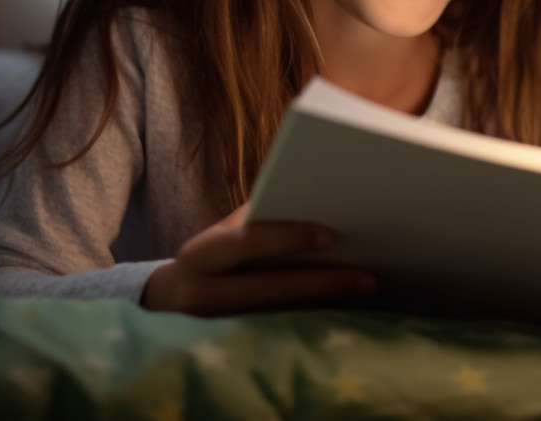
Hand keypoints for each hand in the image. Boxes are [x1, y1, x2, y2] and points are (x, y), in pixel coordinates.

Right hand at [142, 204, 376, 315]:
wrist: (173, 295)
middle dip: (323, 281)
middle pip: (271, 288)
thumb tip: (312, 200)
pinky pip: (281, 323)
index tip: (331, 235)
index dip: (289, 237)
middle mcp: (203, 293)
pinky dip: (315, 310)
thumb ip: (257, 219)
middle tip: (368, 276)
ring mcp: (219, 322)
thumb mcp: (224, 232)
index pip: (247, 241)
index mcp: (201, 254)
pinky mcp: (235, 339)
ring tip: (367, 285)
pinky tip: (346, 300)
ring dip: (327, 298)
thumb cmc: (213, 252)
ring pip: (281, 311)